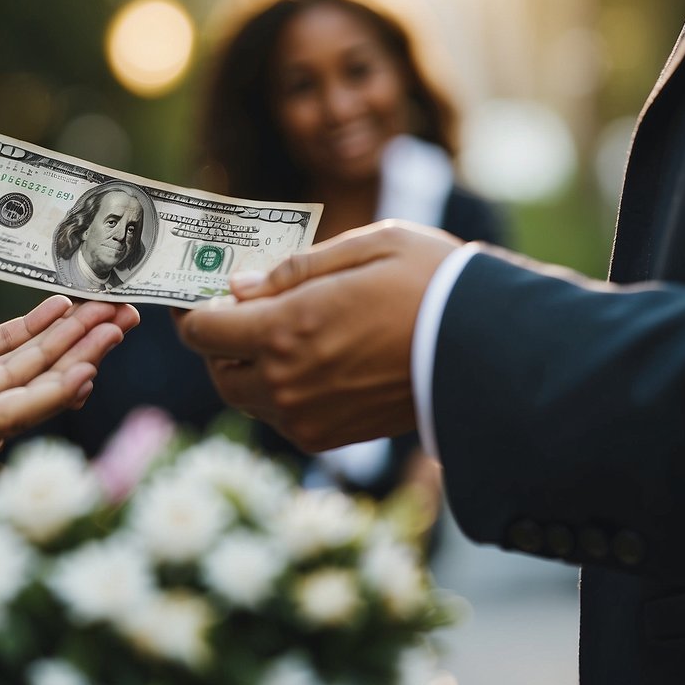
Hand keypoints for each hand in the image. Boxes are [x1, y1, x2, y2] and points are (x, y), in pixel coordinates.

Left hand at [175, 221, 459, 451]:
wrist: (490, 350)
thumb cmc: (430, 282)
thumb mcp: (363, 247)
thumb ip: (291, 270)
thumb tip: (239, 289)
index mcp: (283, 331)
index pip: (201, 331)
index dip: (194, 309)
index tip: (201, 293)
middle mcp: (285, 383)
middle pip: (217, 369)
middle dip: (220, 340)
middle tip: (241, 311)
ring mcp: (306, 417)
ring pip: (246, 397)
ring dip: (247, 367)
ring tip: (279, 334)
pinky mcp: (330, 437)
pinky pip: (280, 417)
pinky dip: (278, 392)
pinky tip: (310, 362)